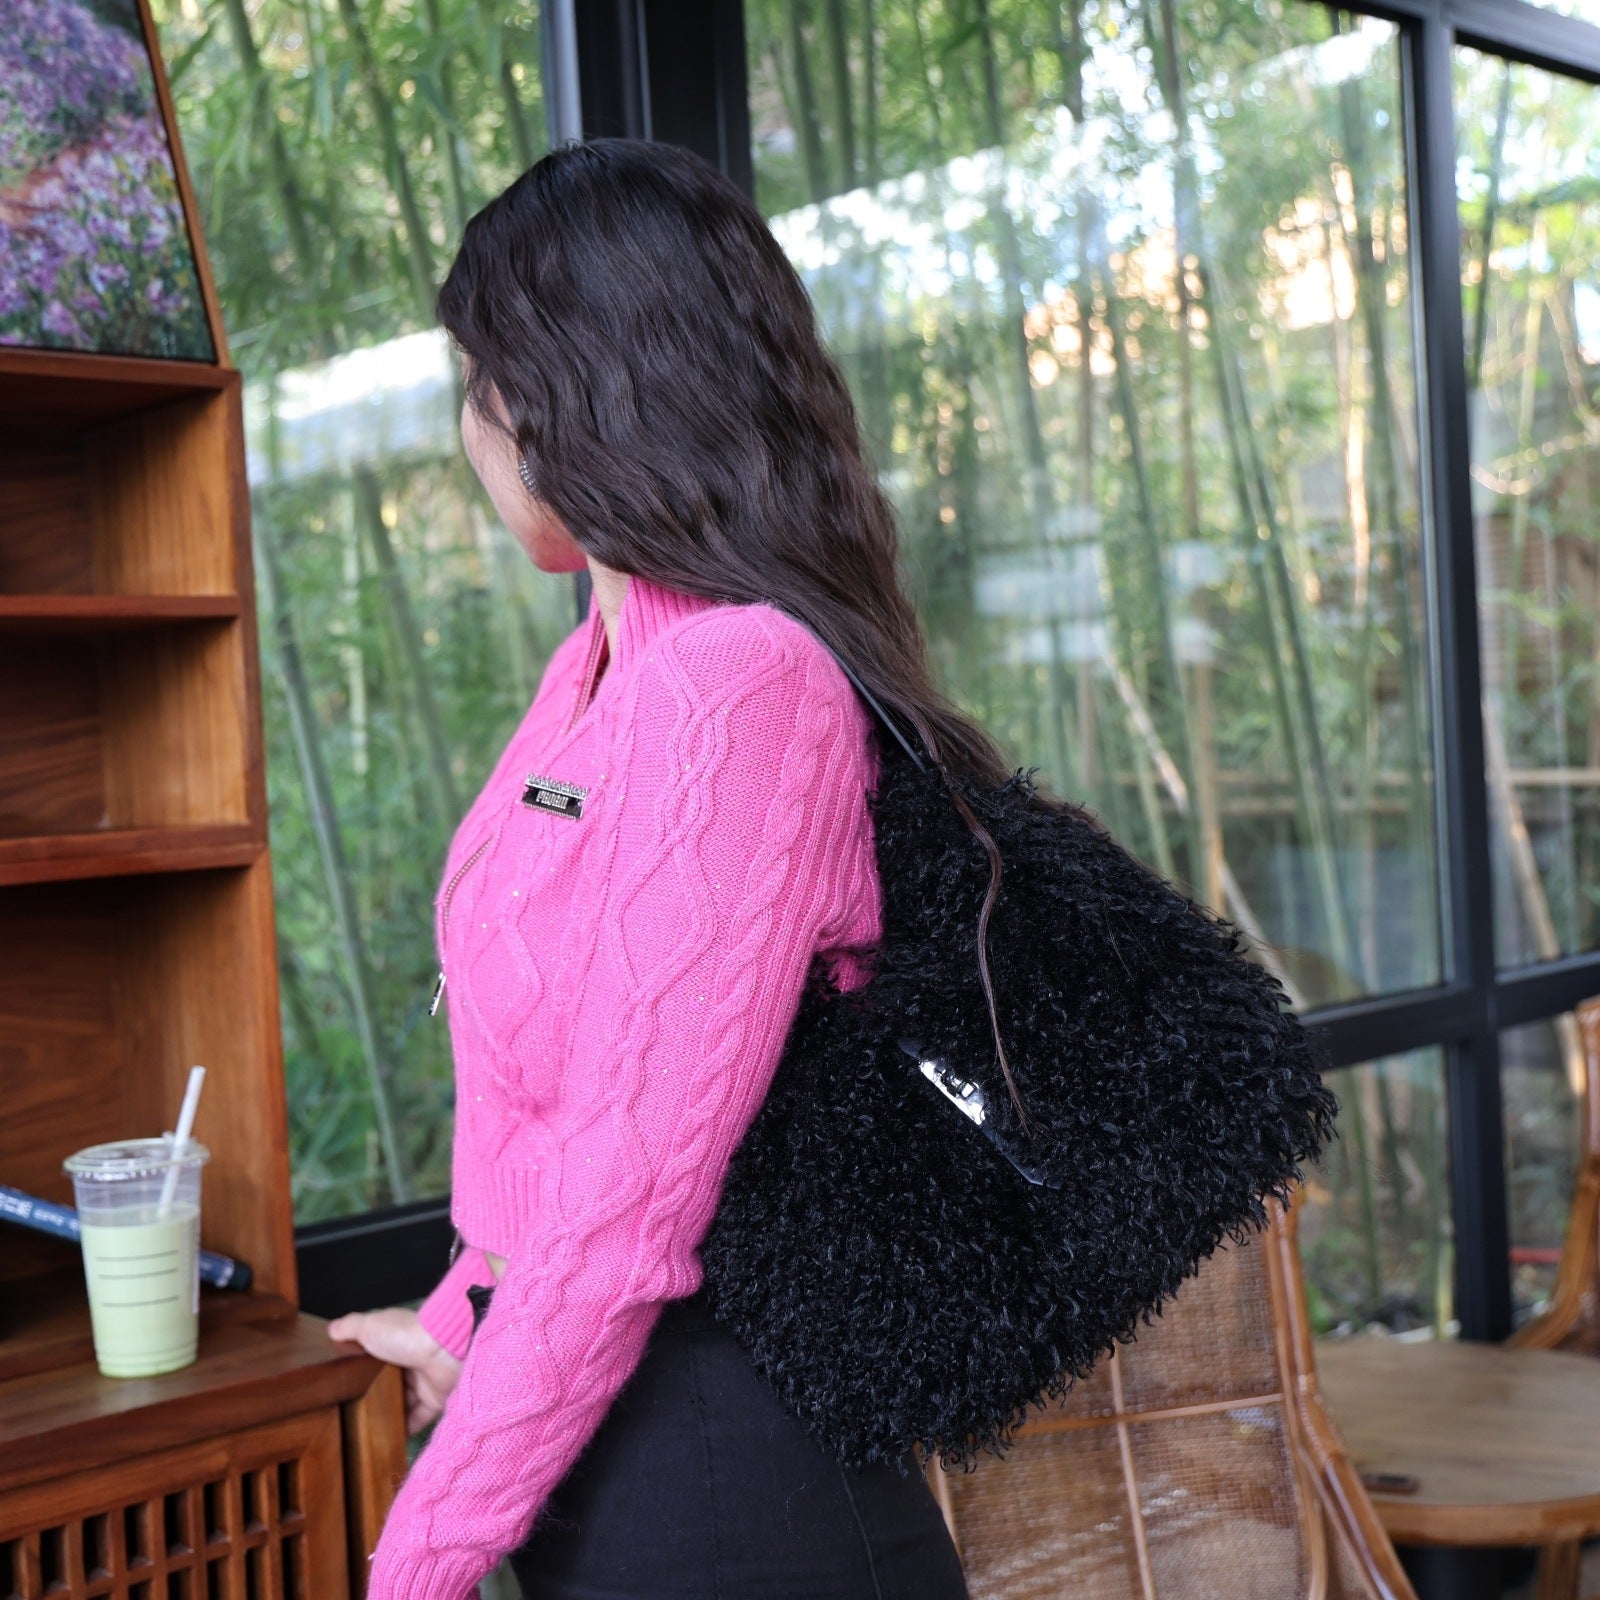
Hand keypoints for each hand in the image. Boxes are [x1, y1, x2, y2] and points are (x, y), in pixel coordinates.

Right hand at [327, 1307, 464, 1434]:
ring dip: (389, 1415)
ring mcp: (424, 1381)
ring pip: (402, 1402)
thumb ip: (350, 1327)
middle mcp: (410, 1361)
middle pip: (389, 1382)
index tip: (344, 1384)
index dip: (362, 1367)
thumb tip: (332, 1328)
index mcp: (395, 1341)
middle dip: (374, 1396)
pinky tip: (389, 1440)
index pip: (376, 1355)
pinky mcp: (435, 1399)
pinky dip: (406, 1429)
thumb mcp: (369, 1325)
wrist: (442, 1349)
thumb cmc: (405, 1335)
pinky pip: (418, 1419)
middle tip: (351, 1415)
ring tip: (365, 1433)